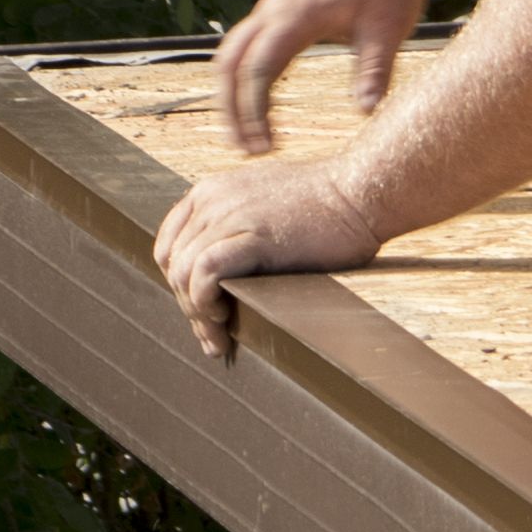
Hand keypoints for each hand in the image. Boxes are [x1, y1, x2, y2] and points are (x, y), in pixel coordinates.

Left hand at [150, 157, 384, 364]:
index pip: (171, 245)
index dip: (180, 284)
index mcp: (211, 192)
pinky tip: (225, 318)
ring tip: (218, 337)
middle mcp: (212, 200)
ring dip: (196, 313)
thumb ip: (238, 230)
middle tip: (212, 338)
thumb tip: (226, 275)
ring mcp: (230, 215)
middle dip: (188, 307)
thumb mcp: (266, 208)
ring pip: (185, 272)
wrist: (360, 192)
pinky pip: (205, 272)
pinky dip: (206, 302)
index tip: (201, 312)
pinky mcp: (252, 235)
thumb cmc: (326, 209)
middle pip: (175, 264)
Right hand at [212, 0, 426, 157]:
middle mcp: (274, 9)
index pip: (258, 71)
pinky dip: (243, 75)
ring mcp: (274, 6)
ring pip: (231, 52)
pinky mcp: (282, 7)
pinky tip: (262, 103)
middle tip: (244, 151)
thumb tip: (365, 114)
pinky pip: (247, 44)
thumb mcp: (389, 26)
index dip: (255, 113)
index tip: (265, 147)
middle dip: (230, 110)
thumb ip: (375, 71)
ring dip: (231, 93)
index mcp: (295, 15)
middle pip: (229, 64)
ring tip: (247, 134)